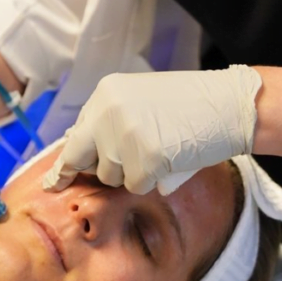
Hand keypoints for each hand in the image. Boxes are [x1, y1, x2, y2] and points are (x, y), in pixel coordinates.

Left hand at [42, 65, 261, 195]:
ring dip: (133, 173)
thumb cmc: (192, 106)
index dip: (68, 160)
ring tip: (162, 148)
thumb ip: (113, 122)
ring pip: (112, 176)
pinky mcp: (143, 157)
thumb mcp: (142, 101)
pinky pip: (136, 187)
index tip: (52, 181)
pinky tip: (171, 158)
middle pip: (81, 157)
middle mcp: (107, 111)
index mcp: (106, 93)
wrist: (229, 103)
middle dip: (91, 170)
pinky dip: (153, 180)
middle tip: (101, 178)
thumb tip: (82, 155)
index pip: (76, 134)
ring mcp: (123, 134)